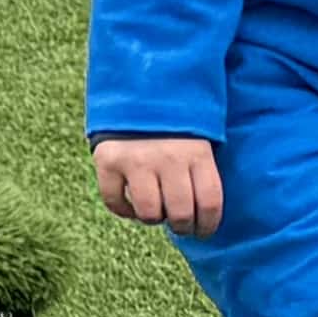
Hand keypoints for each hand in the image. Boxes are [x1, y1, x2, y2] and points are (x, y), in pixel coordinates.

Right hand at [94, 134, 224, 234]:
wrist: (136, 85)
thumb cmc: (174, 121)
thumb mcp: (198, 138)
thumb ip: (200, 170)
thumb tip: (200, 216)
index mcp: (197, 152)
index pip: (209, 204)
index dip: (207, 226)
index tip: (202, 231)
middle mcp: (168, 157)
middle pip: (180, 214)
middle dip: (181, 227)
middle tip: (179, 224)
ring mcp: (136, 160)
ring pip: (149, 213)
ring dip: (153, 217)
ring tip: (155, 208)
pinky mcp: (108, 161)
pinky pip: (115, 202)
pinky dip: (123, 209)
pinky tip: (130, 202)